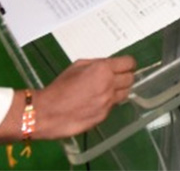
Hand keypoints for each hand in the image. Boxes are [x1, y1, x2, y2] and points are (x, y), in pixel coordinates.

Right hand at [0, 57, 136, 143]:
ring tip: (106, 90)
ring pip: (125, 93)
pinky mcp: (104, 116)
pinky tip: (96, 102)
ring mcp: (108, 102)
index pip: (129, 63)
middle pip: (130, 79)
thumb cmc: (60, 86)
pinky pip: (113, 106)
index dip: (128, 63)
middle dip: (125, 76)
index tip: (126, 65)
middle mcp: (109, 85)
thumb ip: (97, 64)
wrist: (49, 112)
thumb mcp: (78, 66)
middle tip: (116, 77)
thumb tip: (110, 65)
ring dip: (119, 90)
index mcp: (103, 69)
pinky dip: (108, 102)